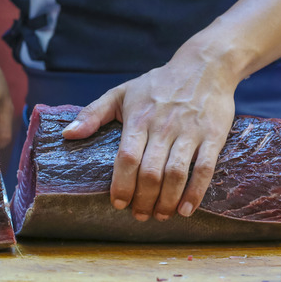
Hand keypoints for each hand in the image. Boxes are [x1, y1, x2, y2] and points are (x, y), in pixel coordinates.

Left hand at [62, 43, 239, 221]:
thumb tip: (67, 135)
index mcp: (139, 118)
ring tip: (159, 215)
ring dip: (166, 200)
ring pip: (176, 174)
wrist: (204, 66)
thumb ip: (92, 113)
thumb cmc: (158, 84)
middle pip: (150, 172)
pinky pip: (204, 169)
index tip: (117, 203)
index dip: (122, 184)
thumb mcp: (121, 92)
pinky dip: (195, 192)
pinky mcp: (213, 136)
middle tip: (139, 215)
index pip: (127, 157)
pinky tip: (186, 209)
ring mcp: (190, 132)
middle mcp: (163, 126)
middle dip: (143, 199)